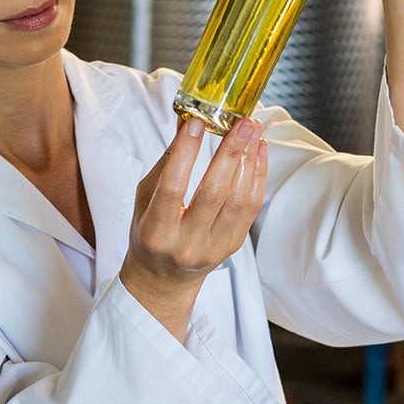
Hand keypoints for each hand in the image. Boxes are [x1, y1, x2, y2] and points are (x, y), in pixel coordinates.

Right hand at [119, 116, 266, 339]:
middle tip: (241, 123)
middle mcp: (186, 244)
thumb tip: (187, 123)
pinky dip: (257, 176)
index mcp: (156, 232)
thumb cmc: (149, 233)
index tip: (196, 123)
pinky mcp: (233, 246)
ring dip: (249, 161)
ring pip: (238, 201)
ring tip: (253, 131)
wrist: (164, 279)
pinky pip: (250, 208)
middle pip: (213, 193)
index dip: (185, 154)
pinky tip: (258, 152)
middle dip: (230, 153)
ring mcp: (213, 248)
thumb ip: (167, 164)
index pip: (172, 188)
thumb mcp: (145, 200)